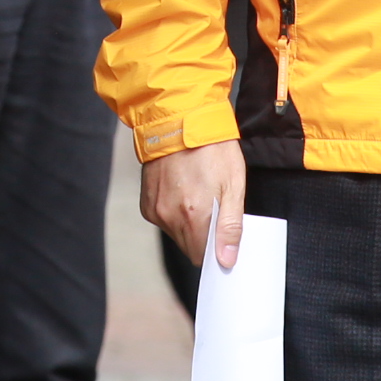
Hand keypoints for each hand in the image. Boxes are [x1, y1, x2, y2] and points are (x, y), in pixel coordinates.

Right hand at [142, 140, 247, 271]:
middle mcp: (170, 216)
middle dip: (202, 235)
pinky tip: (182, 190)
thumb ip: (230, 227)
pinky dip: (173, 211)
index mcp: (195, 215)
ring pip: (176, 233)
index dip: (215, 251)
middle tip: (213, 208)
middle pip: (189, 247)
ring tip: (197, 194)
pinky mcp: (146, 203)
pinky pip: (163, 219)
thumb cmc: (213, 149)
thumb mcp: (233, 185)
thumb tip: (226, 260)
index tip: (222, 238)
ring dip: (187, 223)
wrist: (180, 119)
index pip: (202, 257)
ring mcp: (156, 209)